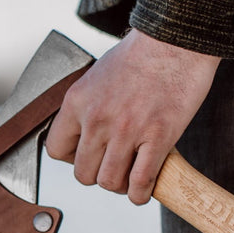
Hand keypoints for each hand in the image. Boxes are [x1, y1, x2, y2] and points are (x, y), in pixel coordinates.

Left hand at [46, 29, 220, 204]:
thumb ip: (90, 105)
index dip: (73, 158)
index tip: (90, 154)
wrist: (176, 39)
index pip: (56, 149)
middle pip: (83, 173)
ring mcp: (127, 130)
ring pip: (109, 182)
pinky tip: (145, 189)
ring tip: (131, 176)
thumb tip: (89, 133)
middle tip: (115, 166)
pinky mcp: (158, 136)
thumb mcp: (99, 75)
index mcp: (77, 101)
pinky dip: (141, 193)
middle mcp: (97, 118)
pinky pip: (140, 182)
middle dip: (99, 174)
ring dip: (121, 186)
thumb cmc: (143, 53)